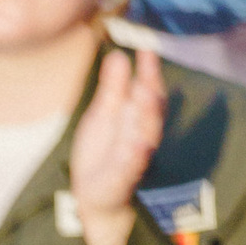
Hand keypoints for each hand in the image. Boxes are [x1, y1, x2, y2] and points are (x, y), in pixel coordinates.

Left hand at [69, 46, 167, 244]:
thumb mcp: (103, 115)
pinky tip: (135, 145)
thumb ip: (112, 89)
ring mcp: (133, 159)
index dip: (149, 70)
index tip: (146, 49)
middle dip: (151, 92)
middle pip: (152, 112)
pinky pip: (129, 169)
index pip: (148, 89)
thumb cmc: (102, 150)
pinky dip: (133, 158)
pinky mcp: (121, 181)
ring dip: (145, 118)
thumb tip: (117, 55)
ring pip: (144, 137)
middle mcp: (142, 135)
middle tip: (146, 72)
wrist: (94, 195)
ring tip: (142, 96)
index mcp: (138, 117)